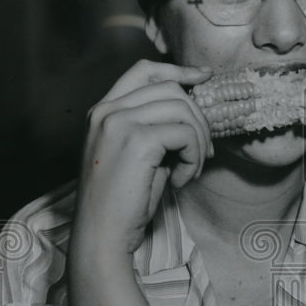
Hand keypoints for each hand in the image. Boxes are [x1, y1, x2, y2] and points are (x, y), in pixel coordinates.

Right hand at [72, 60, 213, 255]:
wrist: (102, 235)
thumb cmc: (122, 204)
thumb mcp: (138, 156)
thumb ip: (156, 128)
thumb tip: (195, 114)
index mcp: (103, 111)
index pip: (143, 71)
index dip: (178, 70)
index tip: (203, 78)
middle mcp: (107, 111)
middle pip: (171, 89)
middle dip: (198, 119)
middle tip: (202, 154)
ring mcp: (119, 123)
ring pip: (182, 109)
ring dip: (198, 142)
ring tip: (190, 171)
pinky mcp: (136, 141)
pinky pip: (185, 134)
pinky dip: (193, 158)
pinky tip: (180, 181)